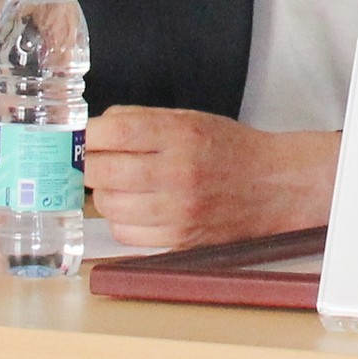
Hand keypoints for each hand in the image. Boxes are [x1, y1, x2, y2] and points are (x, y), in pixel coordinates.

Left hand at [84, 106, 339, 248]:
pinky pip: (124, 233)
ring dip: (103, 191)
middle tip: (95, 158)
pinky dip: (120, 218)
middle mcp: (178, 172)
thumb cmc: (229, 149)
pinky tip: (134, 205)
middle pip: (103, 170)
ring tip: (117, 181)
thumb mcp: (191, 119)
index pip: (116, 132)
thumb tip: (96, 128)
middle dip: (90, 163)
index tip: (85, 135)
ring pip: (109, 204)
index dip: (89, 134)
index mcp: (182, 134)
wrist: (272, 187)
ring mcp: (178, 211)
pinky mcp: (178, 239)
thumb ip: (143, 120)